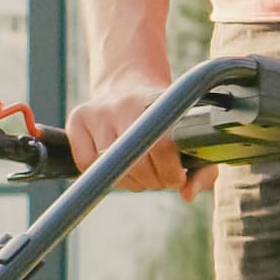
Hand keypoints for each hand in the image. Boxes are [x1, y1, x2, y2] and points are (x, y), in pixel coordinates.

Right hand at [63, 70, 192, 199]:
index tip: (176, 177)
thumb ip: (203, 169)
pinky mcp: (76, 119)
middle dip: (152, 181)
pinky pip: (85, 164)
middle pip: (135, 164)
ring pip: (110, 168)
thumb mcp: (190, 137)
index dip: (170, 173)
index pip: (162, 147)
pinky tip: (114, 165)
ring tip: (138, 169)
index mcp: (158, 103)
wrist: (128, 84)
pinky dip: (101, 173)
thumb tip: (187, 194)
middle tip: (158, 177)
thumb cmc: (164, 120)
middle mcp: (125, 104)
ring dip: (128, 180)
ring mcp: (97, 111)